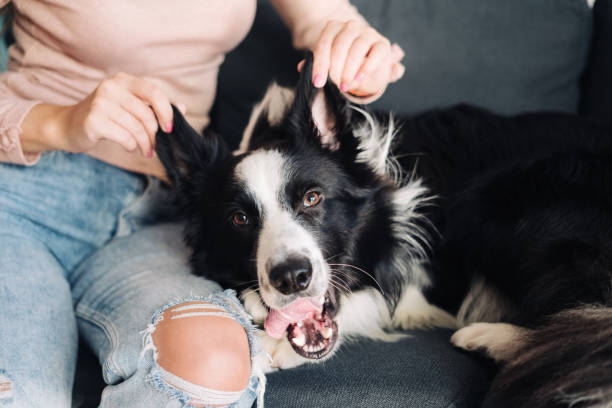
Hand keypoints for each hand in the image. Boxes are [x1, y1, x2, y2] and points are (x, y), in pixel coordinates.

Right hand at [59, 72, 174, 156]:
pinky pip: (125, 137)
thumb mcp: (130, 106)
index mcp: (124, 80)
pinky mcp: (93, 120)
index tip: (169, 129)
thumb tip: (182, 109)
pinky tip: (129, 146)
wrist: (69, 125)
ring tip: (145, 150)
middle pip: (147, 115)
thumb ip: (155, 106)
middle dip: (154, 135)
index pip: (154, 92)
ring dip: (145, 144)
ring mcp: (100, 103)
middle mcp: (111, 87)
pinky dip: (131, 145)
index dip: (167, 112)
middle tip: (153, 146)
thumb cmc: (106, 117)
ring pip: (137, 128)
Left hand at [300, 20, 404, 97]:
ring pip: (357, 48)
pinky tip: (360, 78)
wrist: (366, 68)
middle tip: (335, 86)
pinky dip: (367, 66)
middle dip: (336, 69)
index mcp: (333, 28)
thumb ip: (316, 65)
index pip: (324, 44)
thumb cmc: (343, 64)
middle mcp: (351, 26)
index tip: (318, 82)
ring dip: (350, 70)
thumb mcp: (328, 65)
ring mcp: (368, 33)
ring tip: (345, 86)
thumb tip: (301, 67)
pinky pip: (376, 53)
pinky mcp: (382, 44)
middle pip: (340, 45)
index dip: (320, 65)